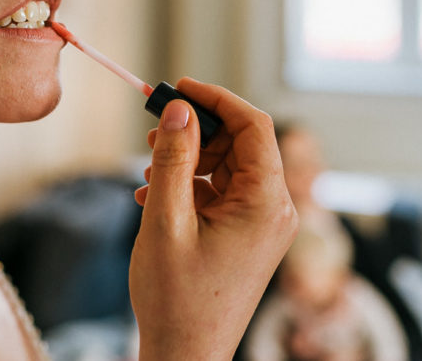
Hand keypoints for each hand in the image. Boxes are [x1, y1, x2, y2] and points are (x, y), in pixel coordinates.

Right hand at [130, 77, 297, 359]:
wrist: (185, 354)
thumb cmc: (177, 298)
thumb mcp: (167, 220)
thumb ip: (173, 160)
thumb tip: (179, 109)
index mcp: (266, 204)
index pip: (255, 126)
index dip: (216, 98)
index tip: (179, 87)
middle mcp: (274, 210)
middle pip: (240, 144)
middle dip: (196, 131)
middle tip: (153, 130)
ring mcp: (261, 224)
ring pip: (227, 166)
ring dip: (187, 160)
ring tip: (147, 171)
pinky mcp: (245, 234)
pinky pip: (221, 191)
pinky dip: (189, 185)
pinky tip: (153, 196)